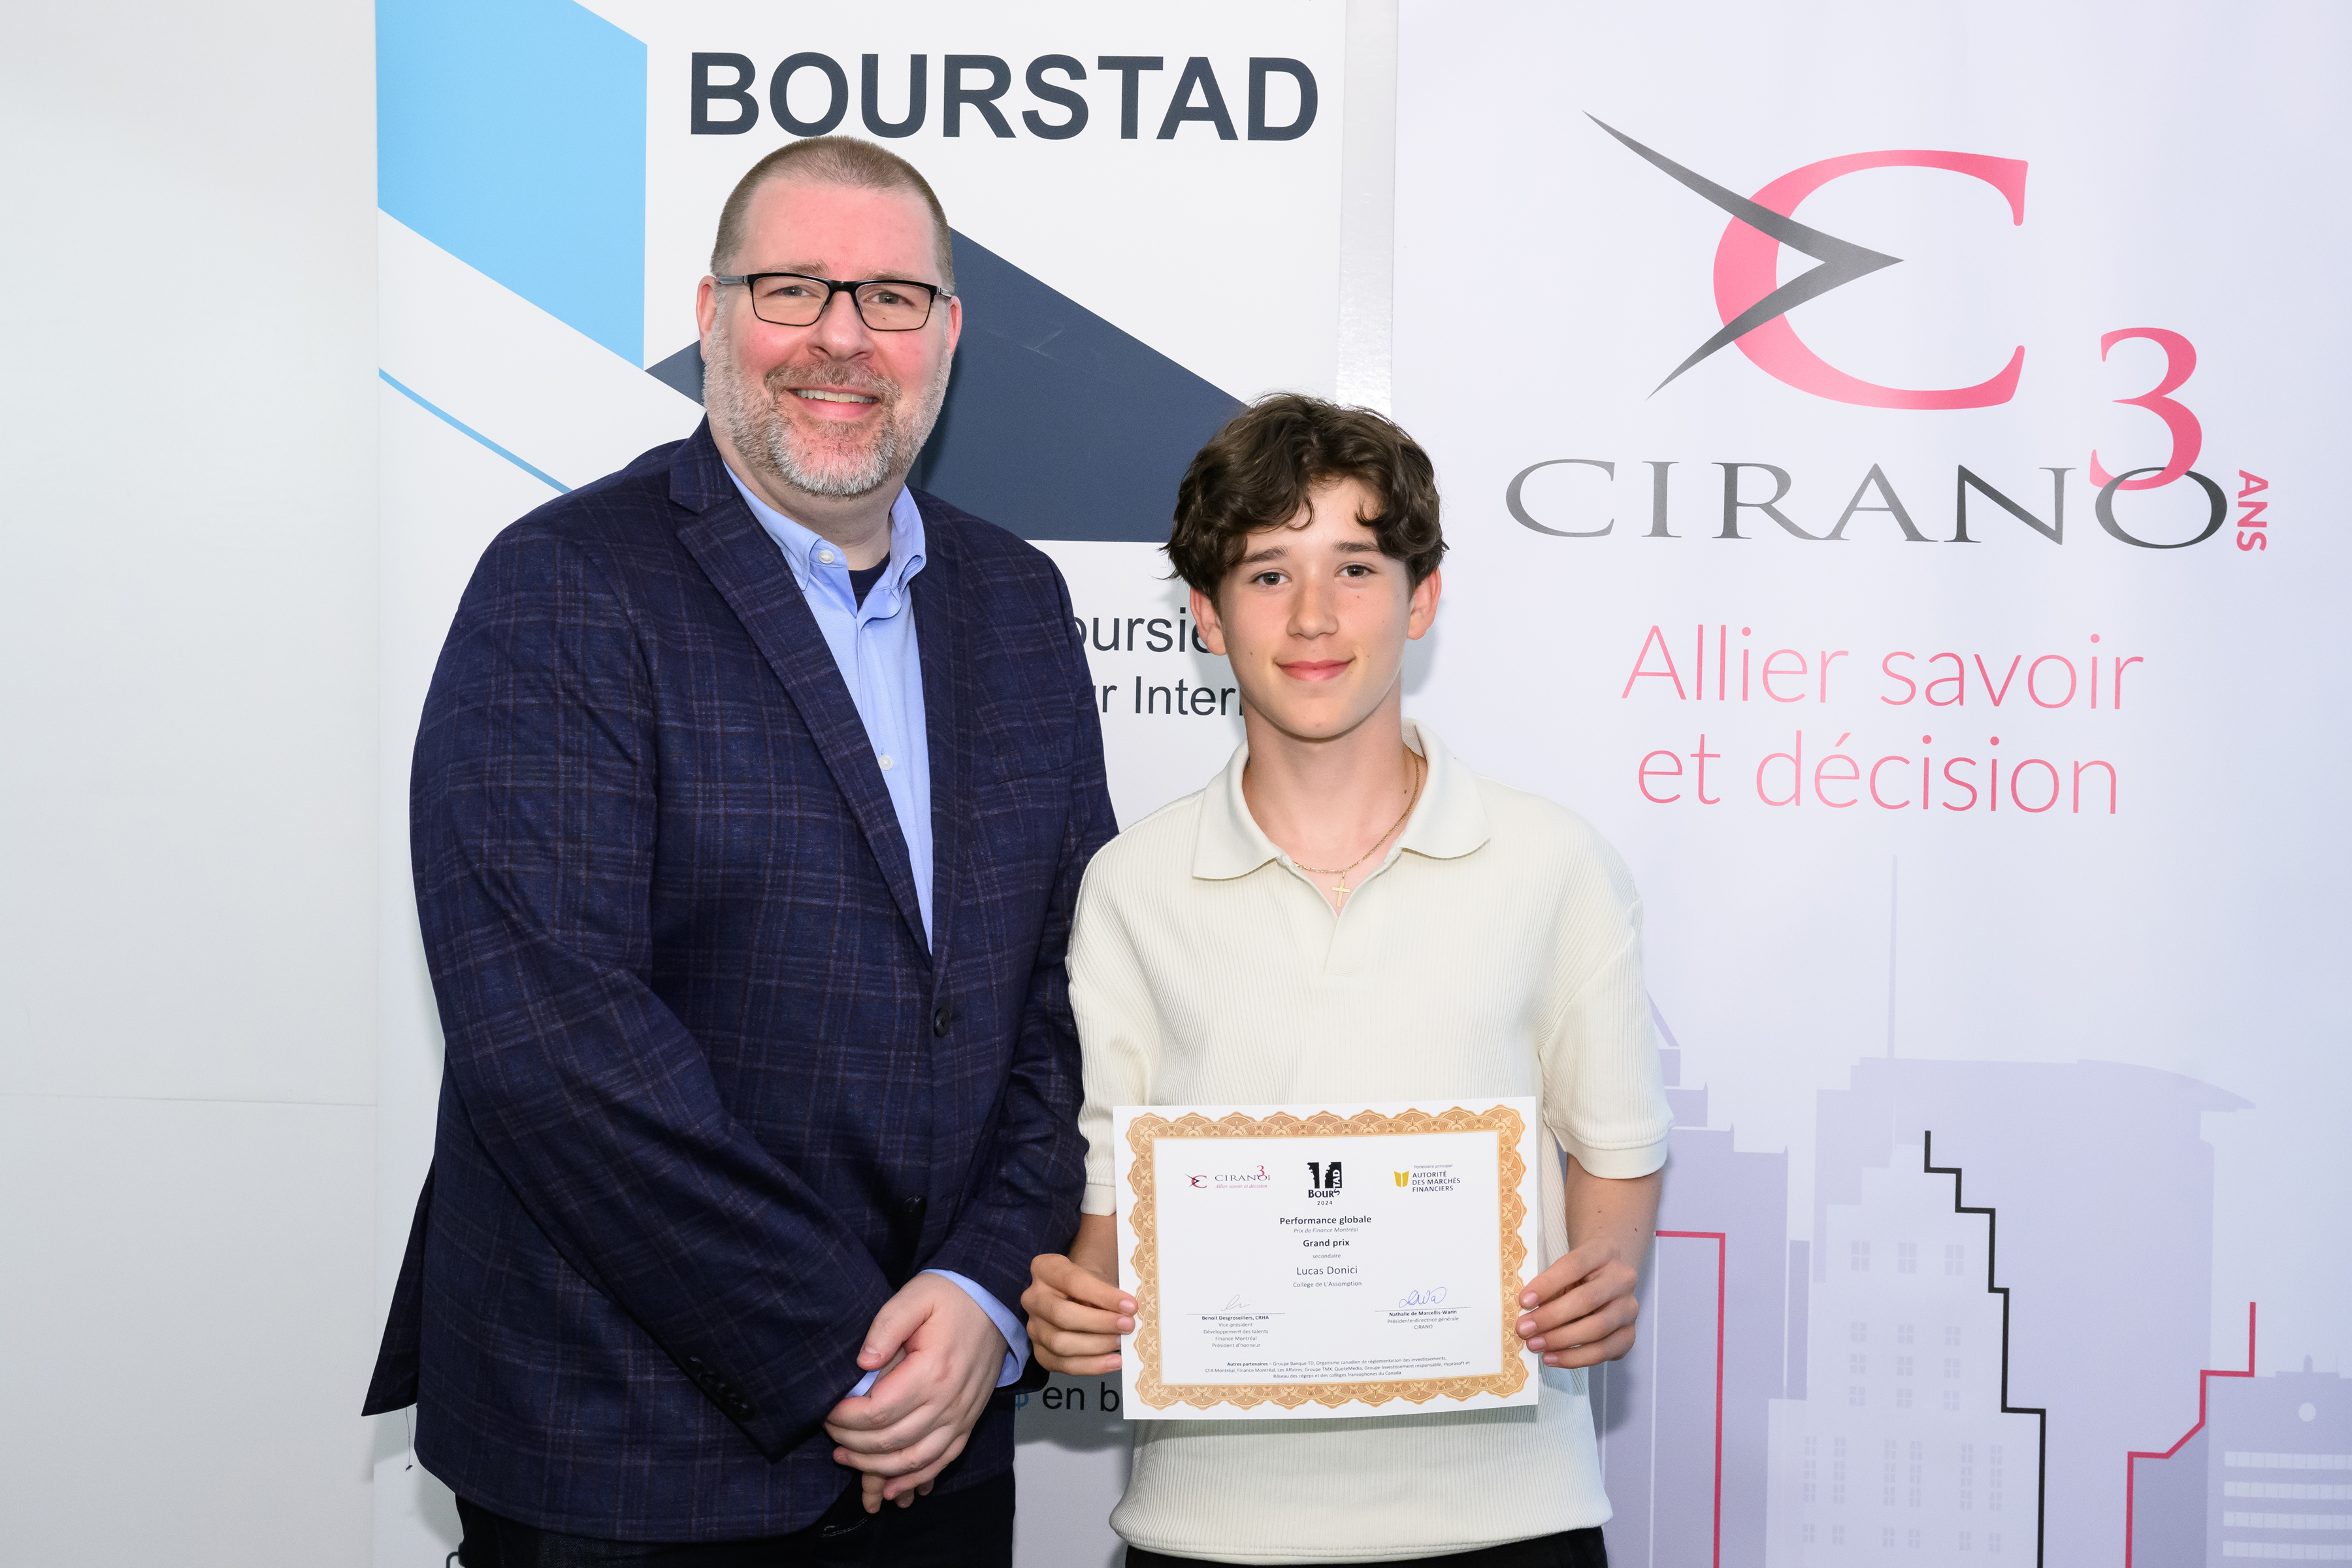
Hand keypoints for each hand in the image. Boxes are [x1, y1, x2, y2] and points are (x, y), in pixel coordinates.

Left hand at [824, 1274, 1007, 1511]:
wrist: (993, 1300)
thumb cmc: (950, 1298)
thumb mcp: (915, 1297)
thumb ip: (886, 1325)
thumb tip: (862, 1362)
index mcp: (932, 1371)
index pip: (878, 1411)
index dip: (845, 1418)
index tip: (825, 1410)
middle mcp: (949, 1401)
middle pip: (891, 1440)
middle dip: (852, 1443)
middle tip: (828, 1432)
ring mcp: (961, 1415)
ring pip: (915, 1459)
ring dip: (876, 1467)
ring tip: (845, 1459)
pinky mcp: (968, 1422)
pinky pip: (942, 1461)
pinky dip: (915, 1479)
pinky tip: (890, 1487)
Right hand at [1022, 1249, 1133, 1376]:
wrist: (1076, 1296)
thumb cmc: (1090, 1285)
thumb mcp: (1097, 1277)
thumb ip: (1109, 1292)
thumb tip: (1128, 1313)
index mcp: (1045, 1268)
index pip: (1074, 1282)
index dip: (1104, 1296)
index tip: (1131, 1306)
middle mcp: (1033, 1297)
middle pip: (1062, 1314)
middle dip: (1100, 1323)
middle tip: (1127, 1326)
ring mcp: (1033, 1326)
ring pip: (1060, 1343)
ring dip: (1096, 1346)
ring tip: (1120, 1342)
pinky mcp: (1040, 1351)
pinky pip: (1063, 1365)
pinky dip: (1091, 1366)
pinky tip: (1112, 1361)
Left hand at [1514, 1237, 1640, 1368]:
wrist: (1608, 1279)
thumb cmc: (1579, 1275)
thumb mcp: (1564, 1270)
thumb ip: (1548, 1286)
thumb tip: (1525, 1314)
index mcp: (1604, 1253)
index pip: (1574, 1265)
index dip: (1547, 1284)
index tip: (1523, 1301)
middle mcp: (1623, 1280)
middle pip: (1586, 1300)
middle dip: (1550, 1317)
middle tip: (1523, 1329)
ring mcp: (1629, 1309)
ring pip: (1597, 1329)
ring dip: (1561, 1341)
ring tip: (1534, 1345)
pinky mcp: (1629, 1335)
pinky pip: (1603, 1352)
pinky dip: (1575, 1358)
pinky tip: (1552, 1357)